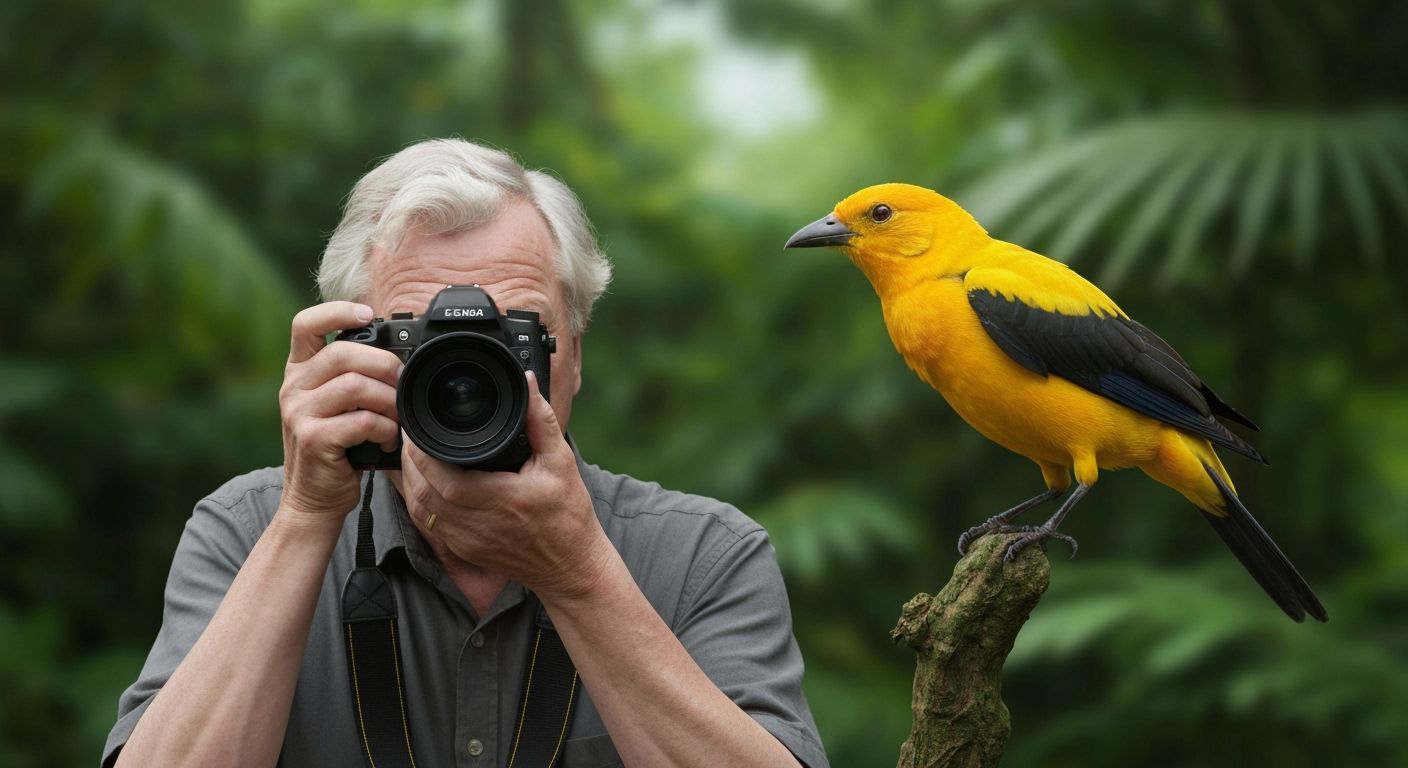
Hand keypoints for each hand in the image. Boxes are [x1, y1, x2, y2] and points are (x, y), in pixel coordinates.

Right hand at [278, 302, 401, 520]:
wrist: (314, 499)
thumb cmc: (336, 449)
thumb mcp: (336, 405)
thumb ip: (353, 377)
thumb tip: (400, 358)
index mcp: (298, 372)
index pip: (304, 324)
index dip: (337, 311)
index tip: (368, 314)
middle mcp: (292, 388)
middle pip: (342, 353)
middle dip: (384, 364)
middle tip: (402, 383)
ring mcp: (298, 413)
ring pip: (356, 386)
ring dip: (389, 400)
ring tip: (397, 417)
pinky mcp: (312, 439)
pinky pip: (362, 420)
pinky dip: (386, 429)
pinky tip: (388, 439)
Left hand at [401, 371, 612, 598]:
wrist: (570, 567)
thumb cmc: (568, 516)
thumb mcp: (561, 462)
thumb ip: (541, 421)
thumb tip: (529, 384)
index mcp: (500, 500)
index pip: (442, 477)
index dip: (421, 452)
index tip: (417, 426)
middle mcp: (477, 524)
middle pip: (422, 491)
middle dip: (409, 459)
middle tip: (408, 431)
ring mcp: (466, 541)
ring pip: (419, 509)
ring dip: (410, 480)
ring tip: (411, 451)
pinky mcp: (463, 550)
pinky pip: (428, 523)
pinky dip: (420, 499)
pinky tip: (423, 480)